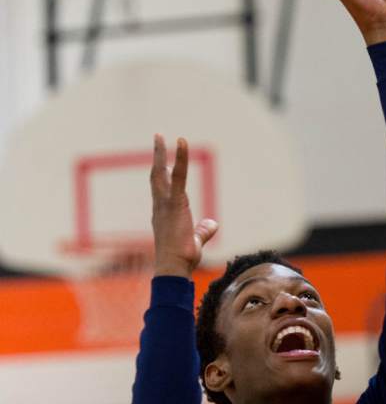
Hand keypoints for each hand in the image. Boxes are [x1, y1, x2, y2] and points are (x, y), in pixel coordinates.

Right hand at [150, 135, 217, 277]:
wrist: (174, 267)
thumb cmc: (182, 258)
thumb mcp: (195, 241)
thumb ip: (203, 230)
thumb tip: (212, 223)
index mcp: (165, 213)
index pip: (162, 189)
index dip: (162, 173)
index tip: (162, 162)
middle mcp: (161, 206)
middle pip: (156, 176)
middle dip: (156, 156)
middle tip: (157, 138)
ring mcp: (166, 203)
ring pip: (161, 173)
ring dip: (160, 153)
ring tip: (160, 136)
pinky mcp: (175, 202)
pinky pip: (178, 175)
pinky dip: (179, 158)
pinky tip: (181, 143)